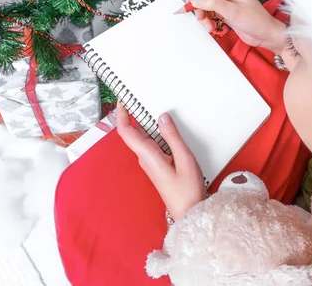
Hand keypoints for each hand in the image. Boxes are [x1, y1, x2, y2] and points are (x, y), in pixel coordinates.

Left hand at [116, 102, 206, 220]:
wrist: (189, 212)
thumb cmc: (187, 190)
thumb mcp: (184, 159)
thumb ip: (172, 137)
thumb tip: (161, 116)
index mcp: (147, 156)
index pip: (126, 132)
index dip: (121, 114)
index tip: (123, 100)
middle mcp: (145, 158)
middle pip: (134, 132)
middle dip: (136, 114)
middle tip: (144, 97)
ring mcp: (150, 162)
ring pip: (144, 138)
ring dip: (148, 123)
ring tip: (157, 108)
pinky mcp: (157, 165)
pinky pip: (153, 144)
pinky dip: (156, 133)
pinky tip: (167, 127)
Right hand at [188, 0, 286, 53]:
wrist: (264, 35)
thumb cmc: (255, 20)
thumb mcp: (234, 12)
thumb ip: (213, 4)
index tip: (194, 1)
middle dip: (196, 2)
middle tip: (200, 15)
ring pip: (200, 1)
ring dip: (200, 14)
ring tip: (208, 25)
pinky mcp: (220, 9)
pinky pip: (205, 11)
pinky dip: (205, 19)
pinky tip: (211, 27)